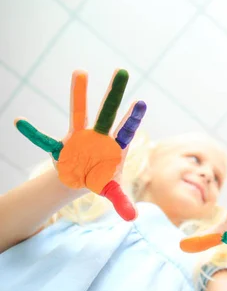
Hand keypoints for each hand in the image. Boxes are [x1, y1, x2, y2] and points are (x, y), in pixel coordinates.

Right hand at [14, 69, 145, 220]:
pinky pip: (46, 138)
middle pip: (108, 112)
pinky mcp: (63, 143)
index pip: (127, 130)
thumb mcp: (111, 192)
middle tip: (123, 71)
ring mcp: (80, 136)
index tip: (141, 102)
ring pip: (79, 112)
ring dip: (79, 93)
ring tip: (80, 71)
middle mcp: (99, 135)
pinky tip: (20, 123)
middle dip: (114, 94)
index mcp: (114, 146)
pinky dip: (33, 133)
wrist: (82, 177)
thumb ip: (122, 202)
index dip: (133, 117)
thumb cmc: (100, 179)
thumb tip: (134, 219)